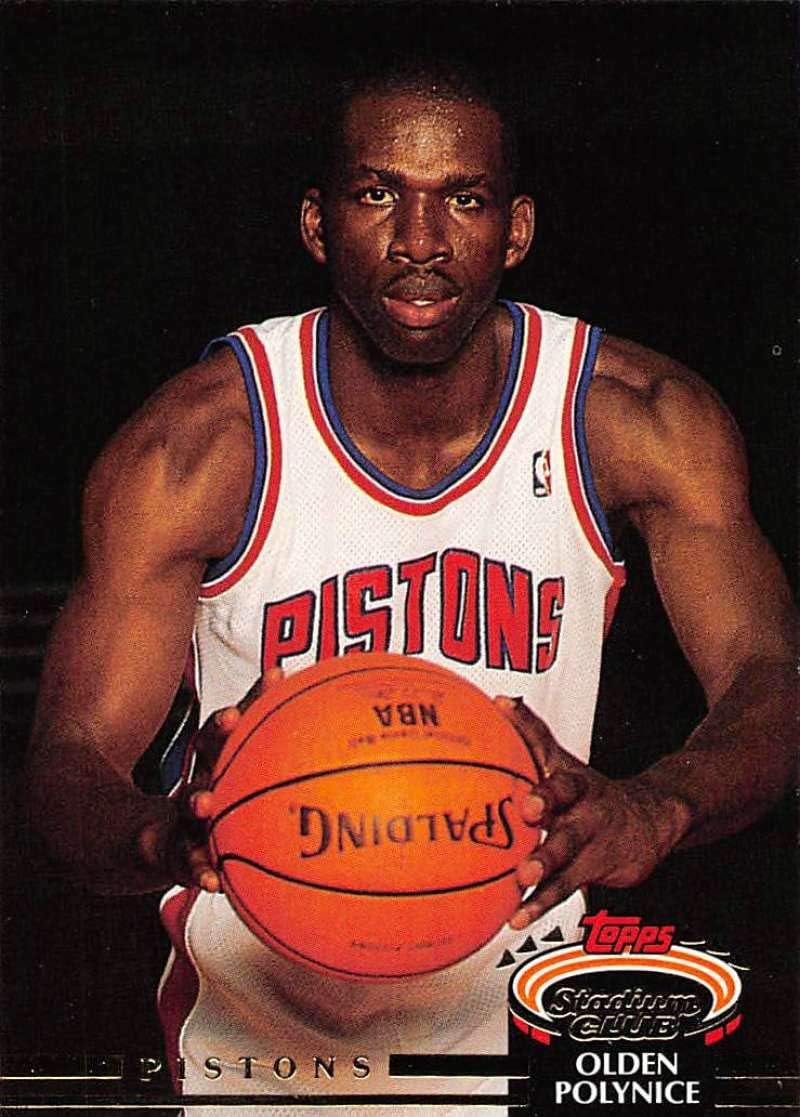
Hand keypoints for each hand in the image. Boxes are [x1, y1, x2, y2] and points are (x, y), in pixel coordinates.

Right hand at [138, 669, 283, 890]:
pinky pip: (188, 863)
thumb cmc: (221, 804)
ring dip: (196, 800)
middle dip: (218, 729)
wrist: (162, 844)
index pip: (235, 718)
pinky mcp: (178, 853)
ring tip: (203, 803)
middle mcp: (202, 776)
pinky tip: (213, 882)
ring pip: (188, 803)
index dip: (254, 694)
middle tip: (231, 719)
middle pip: (206, 746)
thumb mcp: (243, 781)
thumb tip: (334, 724)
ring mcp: (186, 814)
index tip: (274, 676)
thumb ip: (282, 758)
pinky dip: (200, 871)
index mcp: (218, 757)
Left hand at [496, 697, 690, 928]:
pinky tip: (515, 917)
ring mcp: (591, 835)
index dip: (528, 728)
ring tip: (522, 876)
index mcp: (569, 774)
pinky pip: (564, 887)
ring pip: (566, 847)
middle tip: (526, 808)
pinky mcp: (594, 867)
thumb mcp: (563, 761)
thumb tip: (499, 698)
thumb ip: (531, 733)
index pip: (546, 744)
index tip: (507, 712)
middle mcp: (582, 801)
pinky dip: (540, 903)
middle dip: (547, 800)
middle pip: (564, 797)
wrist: (651, 819)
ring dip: (545, 861)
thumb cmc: (588, 790)